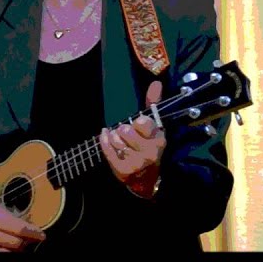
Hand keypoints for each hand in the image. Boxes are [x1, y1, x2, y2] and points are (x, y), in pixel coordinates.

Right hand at [0, 193, 46, 251]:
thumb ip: (4, 212)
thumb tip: (20, 221)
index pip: (20, 228)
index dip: (34, 233)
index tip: (42, 235)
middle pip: (17, 244)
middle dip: (28, 243)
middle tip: (34, 240)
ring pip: (8, 254)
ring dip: (18, 251)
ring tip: (22, 246)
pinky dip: (4, 255)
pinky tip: (8, 251)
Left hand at [100, 80, 166, 197]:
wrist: (145, 178)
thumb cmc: (148, 146)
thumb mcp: (153, 127)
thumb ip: (153, 104)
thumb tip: (156, 83)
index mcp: (158, 139)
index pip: (143, 123)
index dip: (137, 121)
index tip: (138, 125)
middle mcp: (149, 152)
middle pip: (125, 130)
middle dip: (123, 129)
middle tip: (127, 134)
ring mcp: (136, 163)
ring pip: (115, 139)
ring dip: (113, 136)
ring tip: (119, 139)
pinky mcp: (122, 170)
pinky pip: (106, 149)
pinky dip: (104, 141)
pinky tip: (107, 139)